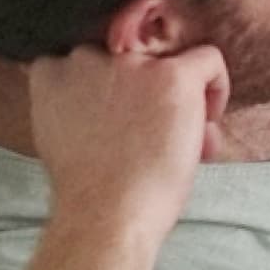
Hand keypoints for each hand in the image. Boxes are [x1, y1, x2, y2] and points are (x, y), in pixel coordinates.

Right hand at [23, 45, 228, 233]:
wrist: (107, 212)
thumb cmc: (89, 190)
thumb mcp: (62, 135)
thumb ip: (80, 107)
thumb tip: (126, 103)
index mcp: (53, 72)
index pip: (86, 59)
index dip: (110, 88)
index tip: (123, 117)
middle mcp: (88, 57)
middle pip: (130, 58)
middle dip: (143, 90)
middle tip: (152, 131)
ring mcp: (131, 64)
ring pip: (167, 61)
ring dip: (176, 93)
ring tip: (179, 136)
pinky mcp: (171, 76)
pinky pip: (208, 60)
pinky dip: (216, 86)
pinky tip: (208, 122)